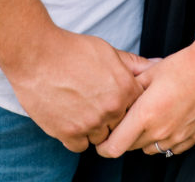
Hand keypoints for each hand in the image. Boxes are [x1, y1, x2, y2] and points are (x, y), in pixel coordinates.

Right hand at [9, 26, 148, 151]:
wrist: (37, 54)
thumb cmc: (71, 49)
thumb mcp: (107, 50)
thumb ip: (133, 63)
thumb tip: (157, 64)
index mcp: (124, 88)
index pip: (137, 107)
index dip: (125, 102)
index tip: (113, 96)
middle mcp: (111, 109)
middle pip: (120, 125)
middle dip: (111, 116)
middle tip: (95, 101)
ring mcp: (90, 124)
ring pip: (101, 137)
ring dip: (94, 126)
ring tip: (81, 107)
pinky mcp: (69, 133)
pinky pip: (80, 145)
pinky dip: (76, 135)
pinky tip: (71, 116)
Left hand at [95, 40, 194, 158]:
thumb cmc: (181, 65)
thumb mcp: (149, 73)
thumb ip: (129, 89)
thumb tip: (115, 97)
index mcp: (145, 114)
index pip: (115, 147)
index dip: (104, 146)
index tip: (102, 139)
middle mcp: (160, 131)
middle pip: (131, 147)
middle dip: (125, 136)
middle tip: (127, 118)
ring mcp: (177, 138)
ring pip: (150, 149)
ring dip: (145, 138)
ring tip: (150, 116)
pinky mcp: (192, 138)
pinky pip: (170, 148)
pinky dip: (164, 139)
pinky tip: (168, 120)